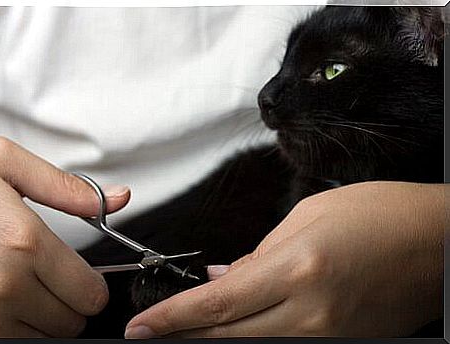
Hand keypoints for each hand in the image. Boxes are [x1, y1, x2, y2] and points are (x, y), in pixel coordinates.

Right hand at [0, 136, 130, 336]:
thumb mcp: (5, 164)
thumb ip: (68, 187)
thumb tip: (118, 199)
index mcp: (23, 243)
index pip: (90, 293)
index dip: (90, 285)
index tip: (80, 276)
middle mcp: (2, 286)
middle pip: (72, 322)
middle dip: (69, 302)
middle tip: (48, 278)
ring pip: (43, 339)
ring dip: (41, 318)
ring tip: (19, 286)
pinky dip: (14, 329)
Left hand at [124, 181, 444, 337]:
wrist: (434, 242)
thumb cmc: (377, 215)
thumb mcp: (307, 217)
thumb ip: (258, 254)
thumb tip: (223, 276)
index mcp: (296, 268)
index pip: (216, 303)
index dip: (171, 318)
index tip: (142, 326)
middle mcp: (310, 312)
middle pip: (226, 336)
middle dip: (182, 336)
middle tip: (151, 333)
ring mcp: (328, 337)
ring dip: (212, 340)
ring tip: (184, 330)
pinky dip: (251, 338)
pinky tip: (234, 326)